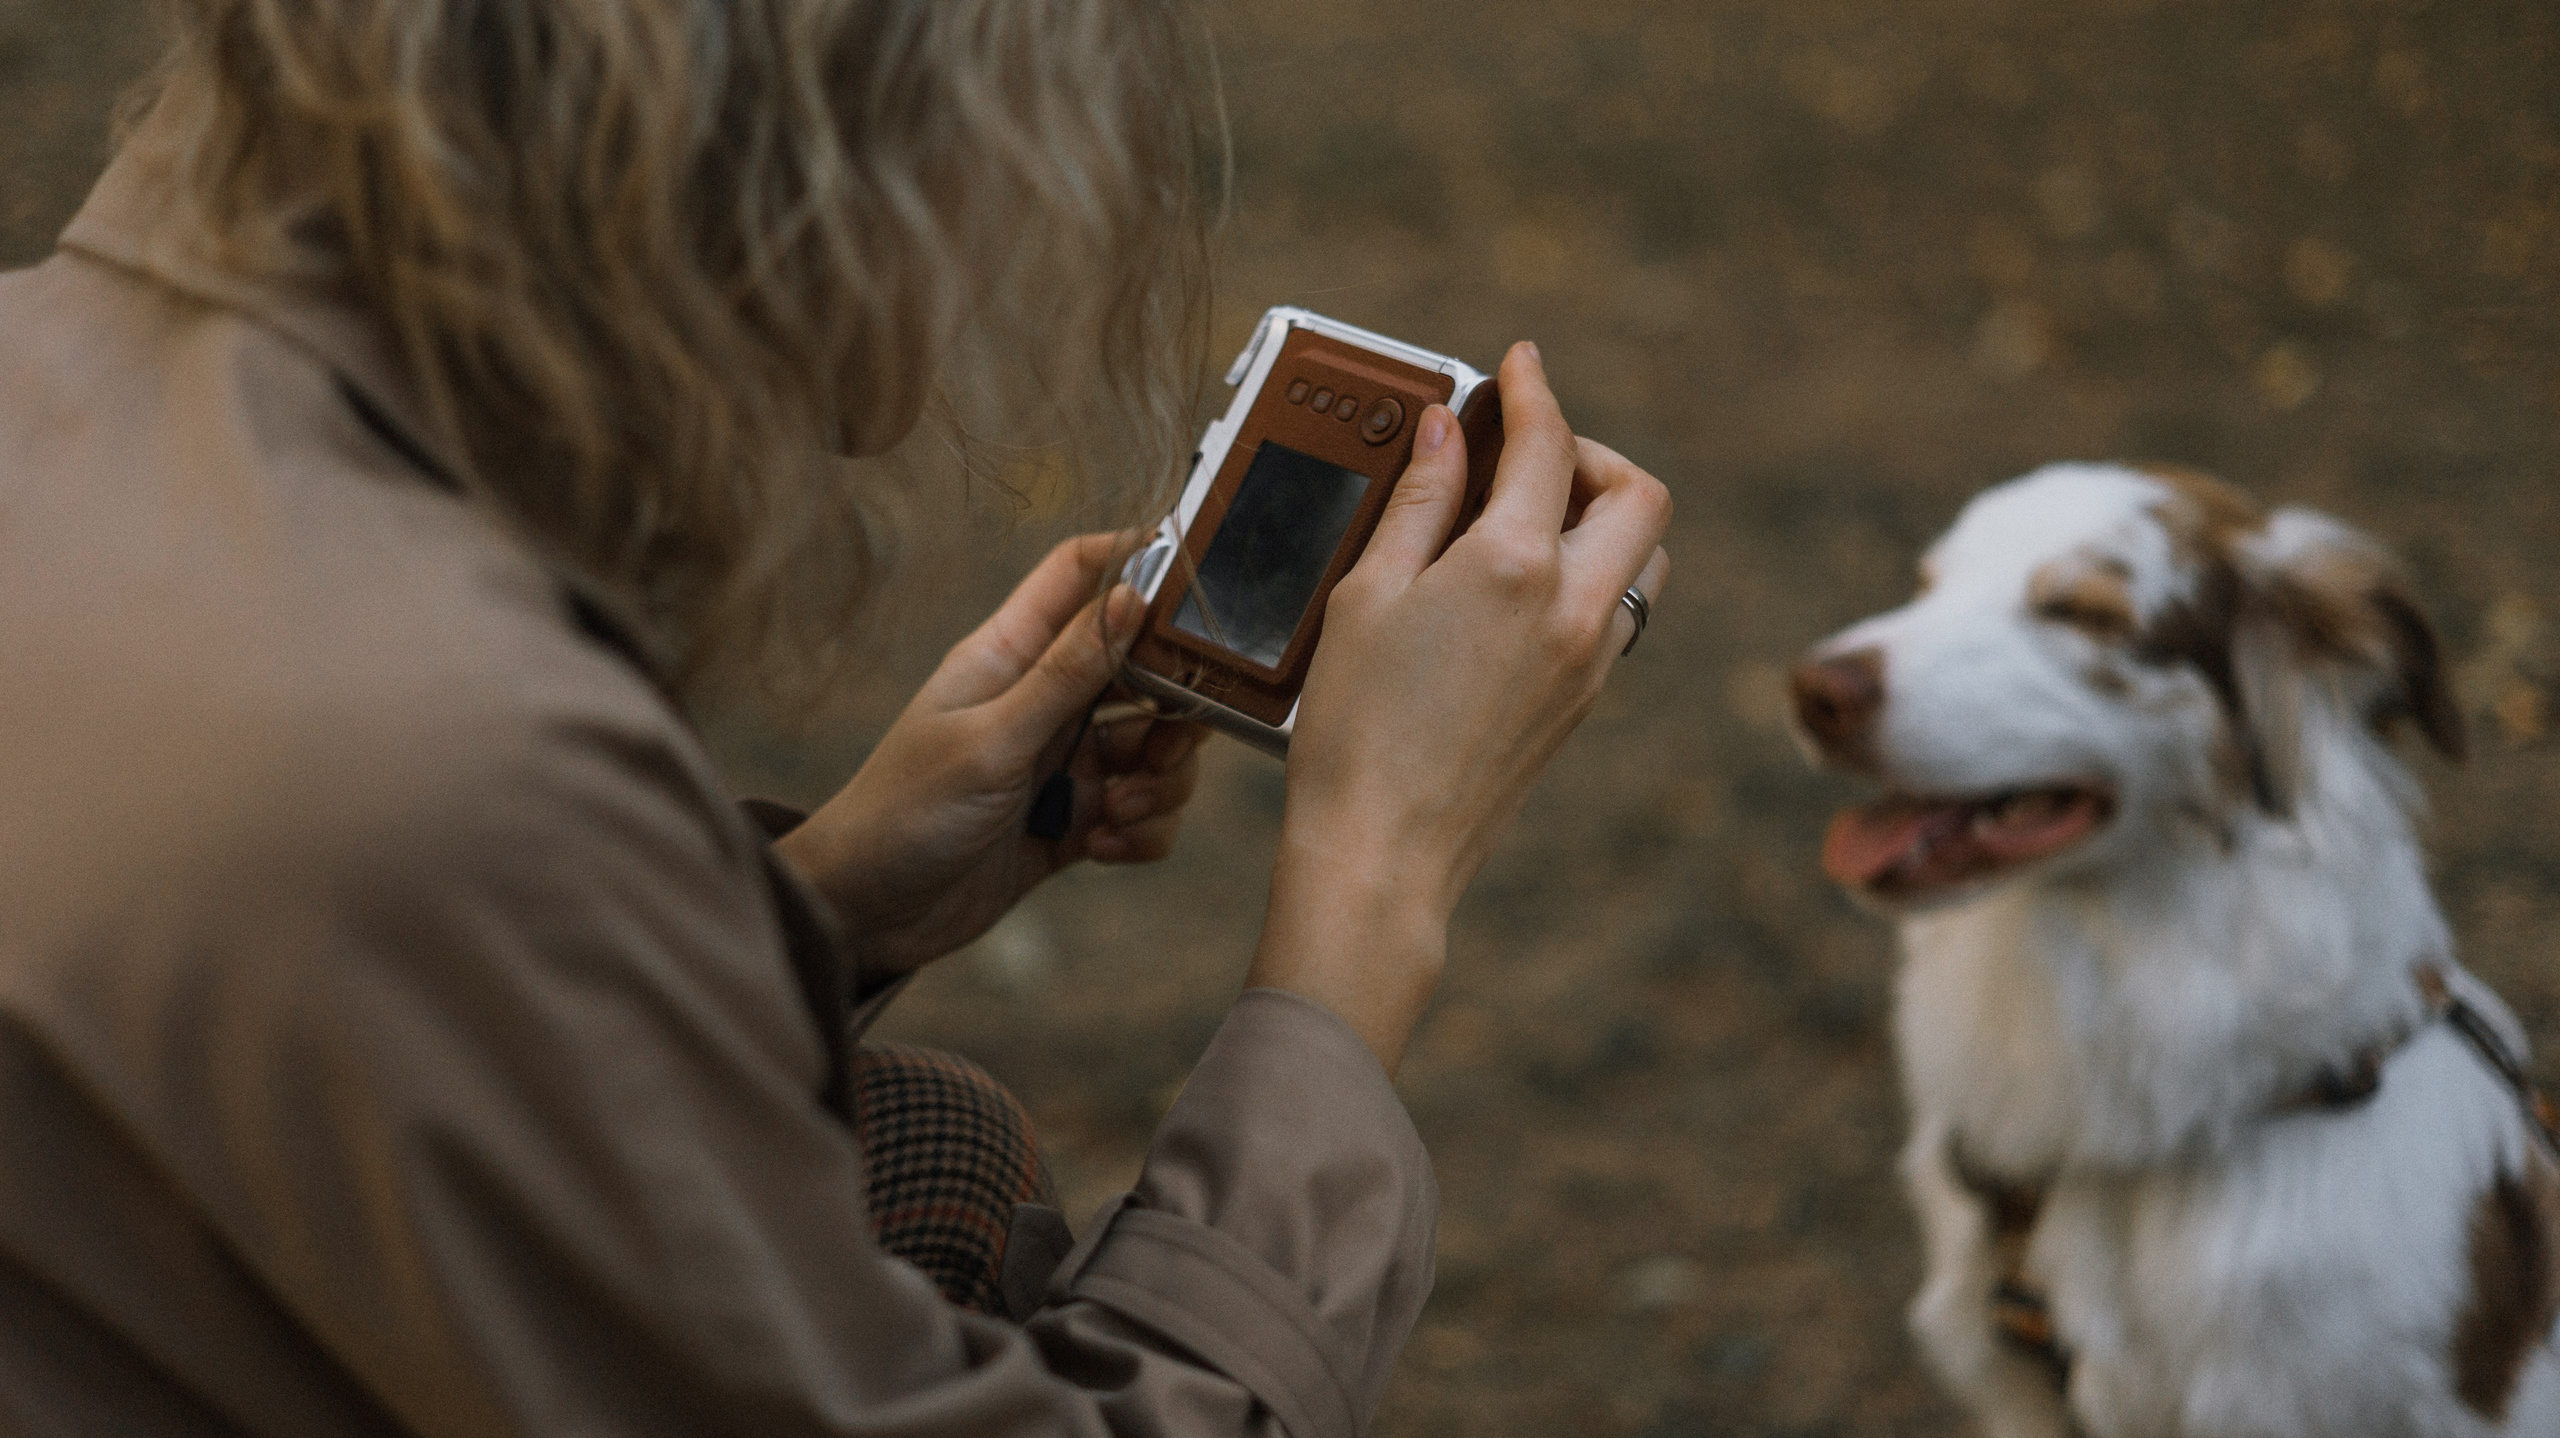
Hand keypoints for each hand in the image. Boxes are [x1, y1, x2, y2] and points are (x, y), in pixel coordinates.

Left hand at [775, 535, 1205, 975]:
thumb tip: (1133, 597)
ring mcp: (1061, 761)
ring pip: (1153, 748)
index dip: (1135, 559)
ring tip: (1116, 812)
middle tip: (1167, 746)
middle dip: (1174, 708)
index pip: (1079, 574)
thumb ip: (1067, 674)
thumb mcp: (991, 740)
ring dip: (1158, 783)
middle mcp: (1042, 700)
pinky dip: (1141, 831)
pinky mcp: (1072, 821)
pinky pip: (1140, 813)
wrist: (867, 916)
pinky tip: (1102, 847)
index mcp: (1009, 656)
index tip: (1195, 577)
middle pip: (1144, 669)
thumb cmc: (903, 813)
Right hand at [1250, 342, 1671, 1071]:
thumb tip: (1446, 431)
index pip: (1547, 443)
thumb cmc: (1356, 726)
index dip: (1533, 389)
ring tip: (1525, 517)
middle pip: (1636, 492)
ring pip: (1643, 554)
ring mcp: (1591, 658)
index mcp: (1513, 565)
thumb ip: (1418, 502)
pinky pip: (1619, 608)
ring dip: (1603, 514)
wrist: (1386, 850)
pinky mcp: (1585, 699)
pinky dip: (1589, 570)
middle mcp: (1573, 606)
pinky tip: (1519, 585)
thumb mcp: (1368, 594)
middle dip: (1588, 452)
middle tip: (1523, 452)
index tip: (1518, 363)